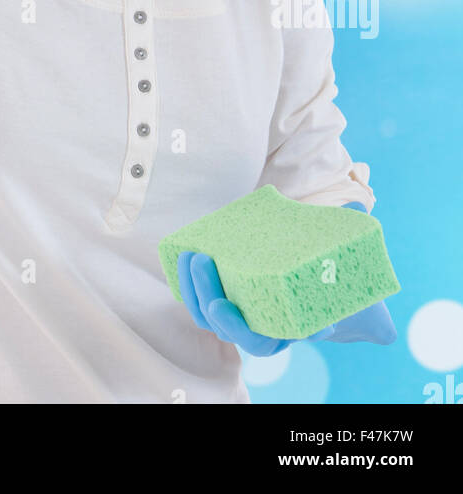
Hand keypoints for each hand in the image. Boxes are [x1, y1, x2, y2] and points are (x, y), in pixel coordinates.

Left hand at [176, 200, 395, 354]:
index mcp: (296, 323)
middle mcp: (268, 327)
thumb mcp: (337, 249)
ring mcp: (242, 315)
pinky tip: (182, 257)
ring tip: (195, 259)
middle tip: (218, 295)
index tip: (312, 324)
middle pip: (248, 339)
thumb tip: (359, 202)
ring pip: (216, 321)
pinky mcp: (221, 298)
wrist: (298, 269)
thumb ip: (347, 229)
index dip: (294, 334)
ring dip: (199, 295)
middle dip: (228, 320)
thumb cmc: (318, 263)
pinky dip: (188, 287)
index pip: (292, 337)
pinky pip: (200, 303)